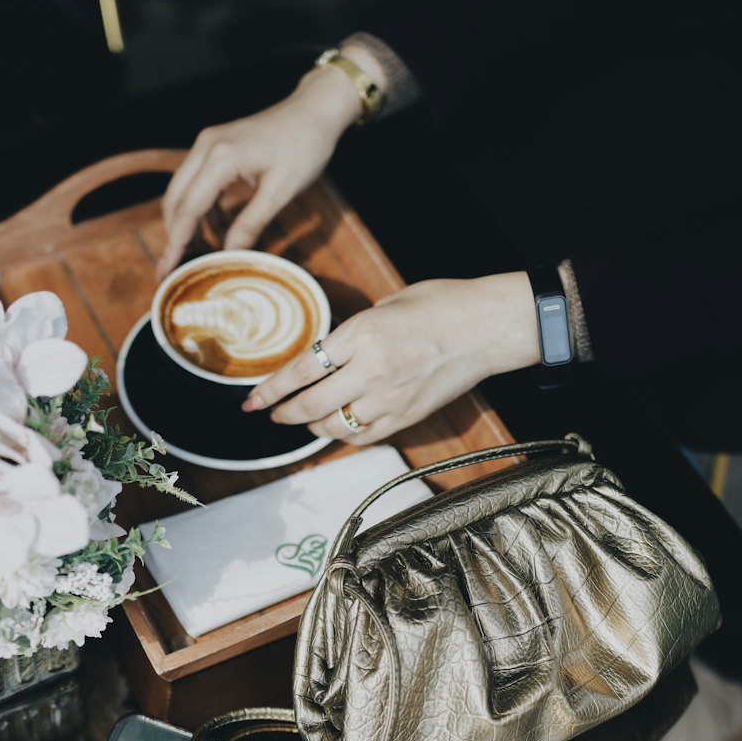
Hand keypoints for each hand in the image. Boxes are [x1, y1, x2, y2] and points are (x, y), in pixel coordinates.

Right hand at [155, 65, 362, 280]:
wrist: (315, 111)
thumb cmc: (305, 146)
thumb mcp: (281, 192)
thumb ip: (251, 224)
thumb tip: (229, 254)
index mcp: (221, 157)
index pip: (188, 208)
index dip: (176, 242)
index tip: (168, 270)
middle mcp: (206, 147)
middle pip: (175, 200)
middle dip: (174, 236)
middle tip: (175, 270)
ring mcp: (208, 145)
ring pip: (183, 192)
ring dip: (188, 225)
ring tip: (201, 254)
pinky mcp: (216, 148)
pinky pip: (198, 184)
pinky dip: (203, 211)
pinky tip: (218, 231)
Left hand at [241, 272, 540, 443]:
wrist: (489, 327)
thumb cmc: (442, 305)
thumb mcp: (387, 305)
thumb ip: (353, 333)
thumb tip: (328, 355)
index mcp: (362, 334)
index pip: (302, 369)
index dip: (271, 389)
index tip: (252, 400)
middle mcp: (372, 370)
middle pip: (311, 405)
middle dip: (282, 413)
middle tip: (269, 414)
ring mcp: (390, 398)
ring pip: (335, 426)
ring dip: (310, 427)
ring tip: (300, 421)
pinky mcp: (408, 416)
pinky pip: (364, 436)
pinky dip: (343, 435)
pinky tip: (335, 428)